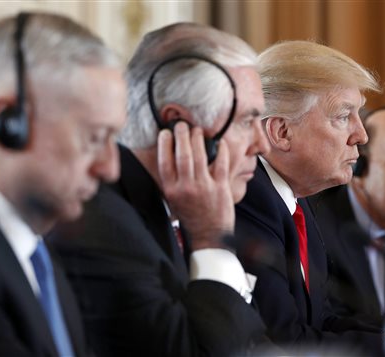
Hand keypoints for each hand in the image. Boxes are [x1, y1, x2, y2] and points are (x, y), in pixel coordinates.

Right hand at [157, 122, 233, 250]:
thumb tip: (169, 155)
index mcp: (171, 190)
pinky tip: (219, 142)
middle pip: (182, 154)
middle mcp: (186, 187)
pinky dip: (220, 150)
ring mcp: (204, 187)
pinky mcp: (220, 187)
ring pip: (200, 156)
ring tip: (197, 130)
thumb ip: (171, 180)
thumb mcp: (173, 200)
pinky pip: (220, 163)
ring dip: (198, 138)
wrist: (209, 234)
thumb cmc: (191, 216)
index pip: (164, 161)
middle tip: (182, 125)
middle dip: (182, 135)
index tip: (166, 133)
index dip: (164, 143)